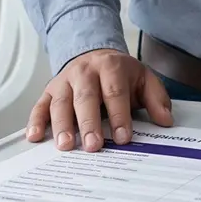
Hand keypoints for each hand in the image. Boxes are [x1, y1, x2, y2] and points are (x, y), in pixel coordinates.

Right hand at [26, 48, 173, 151]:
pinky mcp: (49, 91)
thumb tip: (165, 120)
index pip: (115, 93)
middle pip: (86, 98)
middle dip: (89, 123)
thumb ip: (157, 99)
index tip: (123, 138)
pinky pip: (40, 105)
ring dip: (62, 125)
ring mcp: (64, 81)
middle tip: (93, 145)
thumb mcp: (144, 79)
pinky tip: (35, 136)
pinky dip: (35, 121)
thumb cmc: (119, 74)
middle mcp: (84, 72)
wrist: (94, 55)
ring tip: (66, 145)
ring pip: (60, 102)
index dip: (119, 116)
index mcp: (110, 67)